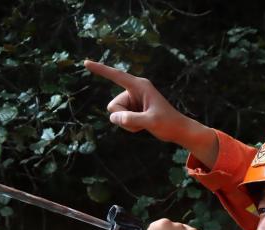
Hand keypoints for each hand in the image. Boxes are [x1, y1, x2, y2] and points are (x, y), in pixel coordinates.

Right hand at [84, 60, 217, 166]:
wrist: (178, 130)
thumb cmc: (168, 123)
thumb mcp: (150, 122)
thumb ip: (131, 119)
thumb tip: (114, 117)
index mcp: (140, 86)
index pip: (116, 76)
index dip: (101, 70)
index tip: (86, 63)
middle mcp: (134, 90)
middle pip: (114, 106)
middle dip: (123, 118)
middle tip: (142, 121)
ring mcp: (133, 100)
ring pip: (116, 114)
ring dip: (127, 124)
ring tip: (144, 123)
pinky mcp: (133, 109)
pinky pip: (121, 119)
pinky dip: (130, 126)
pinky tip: (143, 125)